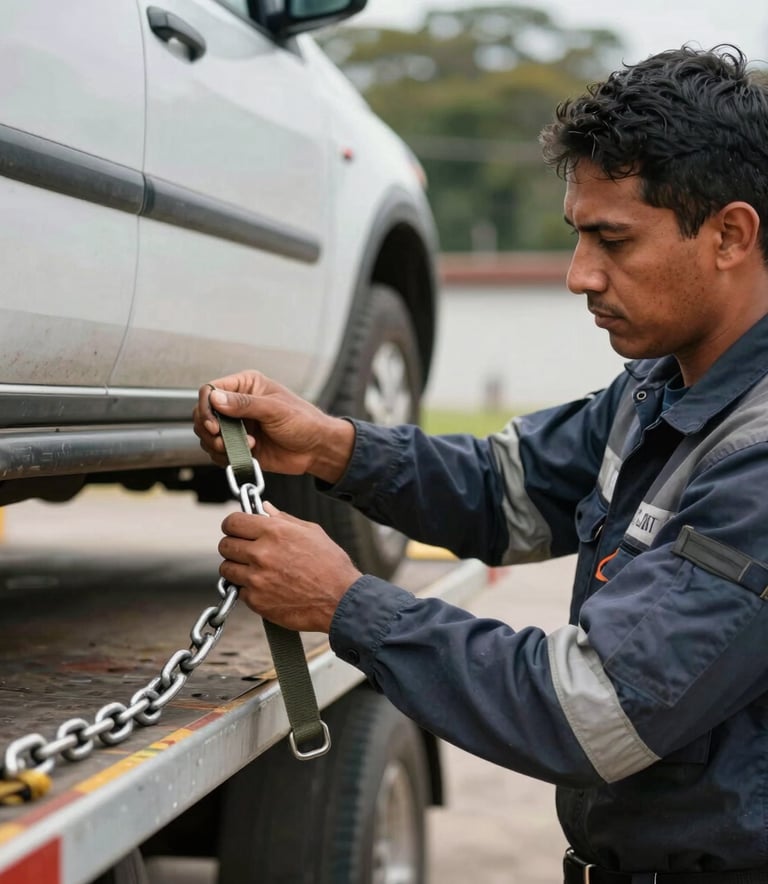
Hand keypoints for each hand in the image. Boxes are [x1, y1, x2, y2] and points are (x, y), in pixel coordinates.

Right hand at [193, 370, 354, 482]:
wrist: (317, 449)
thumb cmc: (304, 422)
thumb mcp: (275, 409)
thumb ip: (245, 404)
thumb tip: (216, 399)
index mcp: (246, 385)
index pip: (211, 390)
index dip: (206, 407)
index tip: (213, 424)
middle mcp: (238, 404)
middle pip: (203, 413)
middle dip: (209, 429)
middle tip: (222, 438)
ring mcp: (237, 426)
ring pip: (207, 434)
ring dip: (217, 444)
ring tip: (243, 447)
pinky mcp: (239, 446)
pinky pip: (218, 452)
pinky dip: (224, 456)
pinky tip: (245, 454)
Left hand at [218, 503, 362, 632]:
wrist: (340, 600)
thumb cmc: (331, 565)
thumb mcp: (311, 532)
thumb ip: (283, 519)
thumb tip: (264, 508)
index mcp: (274, 532)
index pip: (232, 522)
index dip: (233, 525)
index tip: (236, 529)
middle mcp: (261, 553)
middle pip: (225, 545)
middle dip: (233, 546)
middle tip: (245, 551)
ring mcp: (256, 578)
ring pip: (226, 569)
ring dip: (236, 568)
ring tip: (254, 570)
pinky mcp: (256, 601)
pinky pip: (237, 590)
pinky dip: (247, 589)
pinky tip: (264, 587)